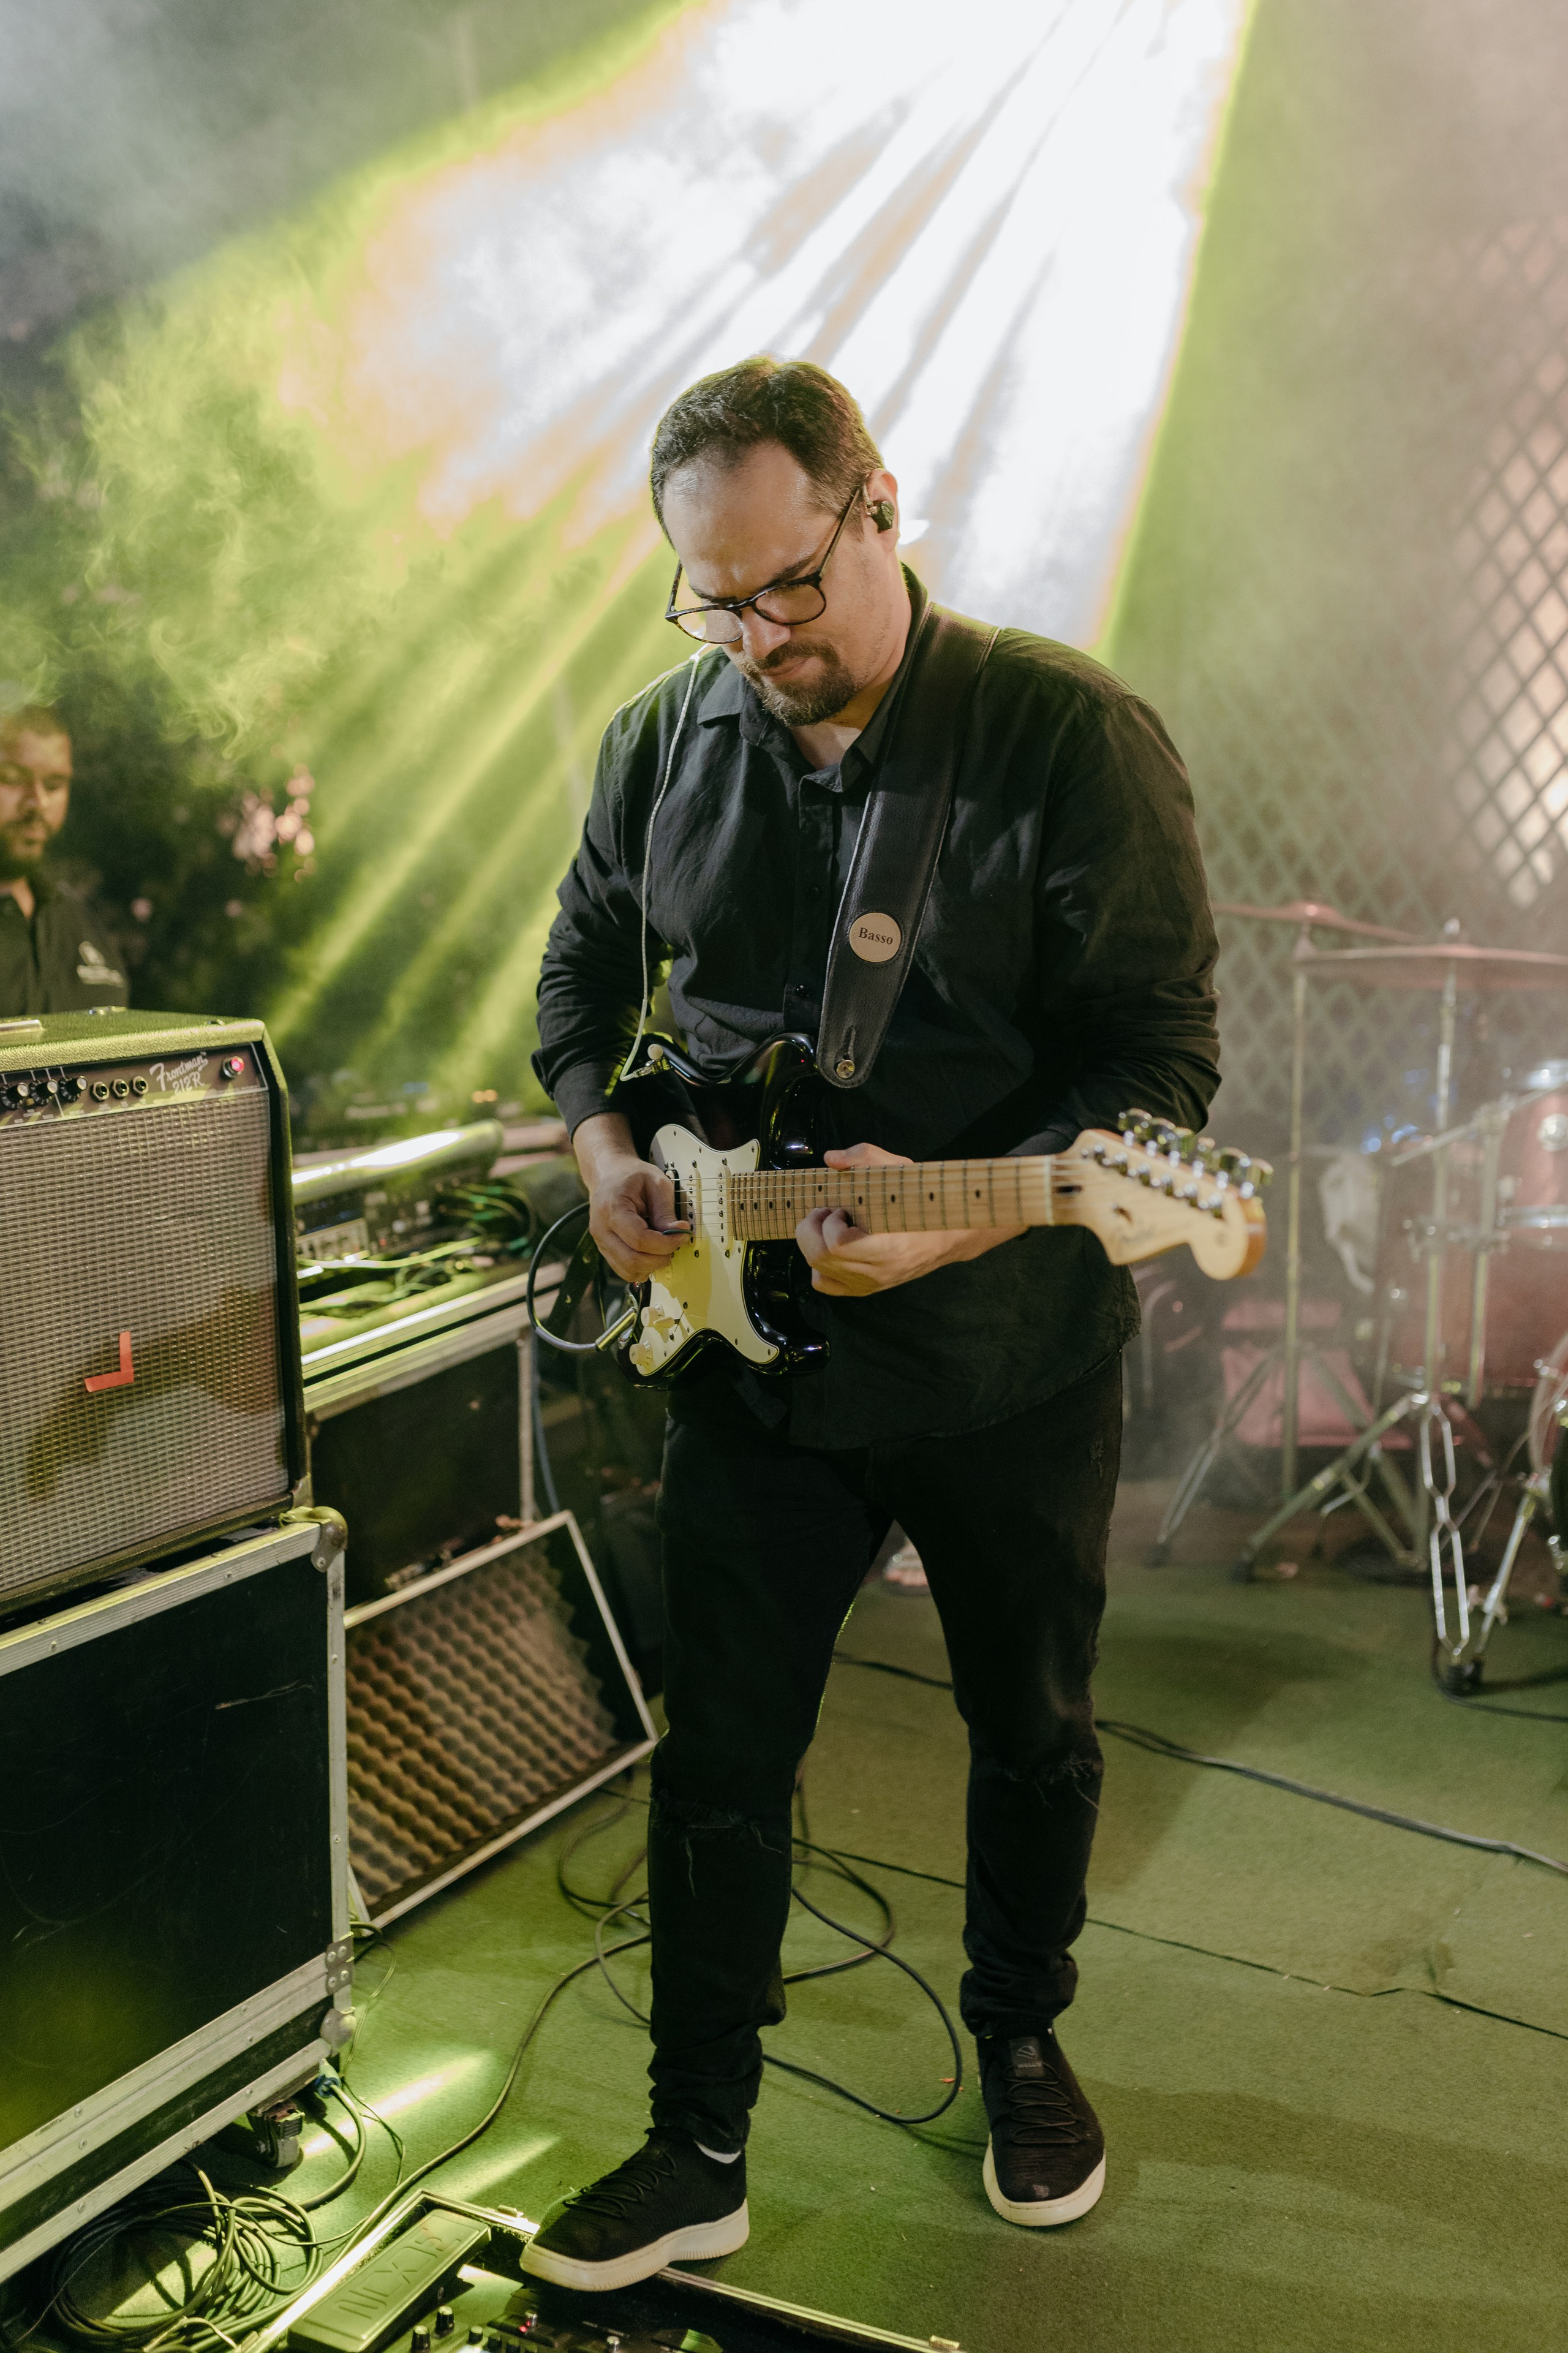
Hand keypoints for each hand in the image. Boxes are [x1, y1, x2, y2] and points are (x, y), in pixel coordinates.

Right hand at [573, 1111, 687, 1282]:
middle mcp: (601, 1229)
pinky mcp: (605, 1250)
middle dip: (660, 1258)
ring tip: (663, 1248)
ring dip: (652, 1266)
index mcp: (612, 1208)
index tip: (683, 1236)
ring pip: (628, 1270)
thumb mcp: (656, 1183)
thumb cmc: (633, 1176)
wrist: (610, 1174)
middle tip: (675, 1245)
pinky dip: (642, 1267)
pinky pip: (624, 1270)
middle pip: (632, 1260)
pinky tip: (652, 1252)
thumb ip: (666, 1211)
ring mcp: (600, 1242)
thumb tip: (678, 1234)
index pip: (639, 1239)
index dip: (665, 1244)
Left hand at [794, 1141, 1023, 1296]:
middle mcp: (878, 1272)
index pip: (837, 1245)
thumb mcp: (900, 1169)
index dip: (830, 1222)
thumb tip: (831, 1158)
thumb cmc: (922, 1201)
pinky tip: (831, 1246)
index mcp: (889, 1247)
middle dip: (812, 1229)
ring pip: (818, 1273)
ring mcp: (871, 1283)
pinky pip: (825, 1284)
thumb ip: (864, 1157)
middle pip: (820, 1258)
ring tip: (829, 1226)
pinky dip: (818, 1265)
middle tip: (827, 1211)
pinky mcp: (865, 1288)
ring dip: (813, 1244)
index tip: (841, 1207)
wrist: (949, 1234)